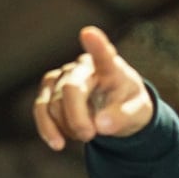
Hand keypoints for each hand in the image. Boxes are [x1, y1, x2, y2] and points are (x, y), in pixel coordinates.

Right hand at [32, 26, 153, 150]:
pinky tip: (58, 144)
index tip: (89, 33)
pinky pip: (41, 109)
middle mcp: (83, 66)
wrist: (116, 108)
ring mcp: (63, 75)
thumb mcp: (137, 113)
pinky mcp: (49, 89)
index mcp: (110, 68)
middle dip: (77, 118)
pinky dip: (48, 129)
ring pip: (53, 103)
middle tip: (89, 136)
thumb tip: (101, 126)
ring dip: (67, 127)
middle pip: (71, 89)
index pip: (103, 55)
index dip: (96, 45)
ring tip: (87, 136)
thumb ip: (123, 117)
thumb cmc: (129, 105)